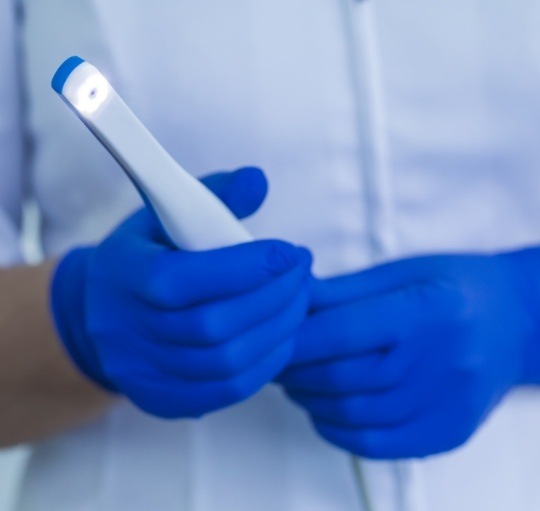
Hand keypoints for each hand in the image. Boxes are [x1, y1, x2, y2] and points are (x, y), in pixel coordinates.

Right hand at [52, 167, 312, 417]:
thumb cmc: (147, 255)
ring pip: (227, 363)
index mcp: (123, 275)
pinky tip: (283, 334)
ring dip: (278, 330)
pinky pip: (228, 391)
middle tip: (303, 272)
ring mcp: (143, 373)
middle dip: (274, 297)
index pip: (183, 279)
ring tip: (301, 299)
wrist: (103, 313)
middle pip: (213, 326)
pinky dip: (267, 363)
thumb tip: (259, 181)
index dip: (245, 268)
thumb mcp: (166, 214)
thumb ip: (214, 195)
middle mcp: (126, 331)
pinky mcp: (163, 400)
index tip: (289, 252)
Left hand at [278, 250, 539, 457]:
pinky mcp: (447, 434)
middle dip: (293, 370)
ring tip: (295, 381)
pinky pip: (376, 445)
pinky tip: (324, 410)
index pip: (341, 332)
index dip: (294, 338)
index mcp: (425, 311)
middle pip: (341, 377)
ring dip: (309, 399)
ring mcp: (445, 405)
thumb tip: (289, 299)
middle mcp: (439, 362)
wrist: (515, 322)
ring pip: (352, 414)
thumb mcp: (401, 273)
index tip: (271, 336)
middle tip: (275, 359)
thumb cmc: (455, 287)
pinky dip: (336, 430)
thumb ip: (342, 291)